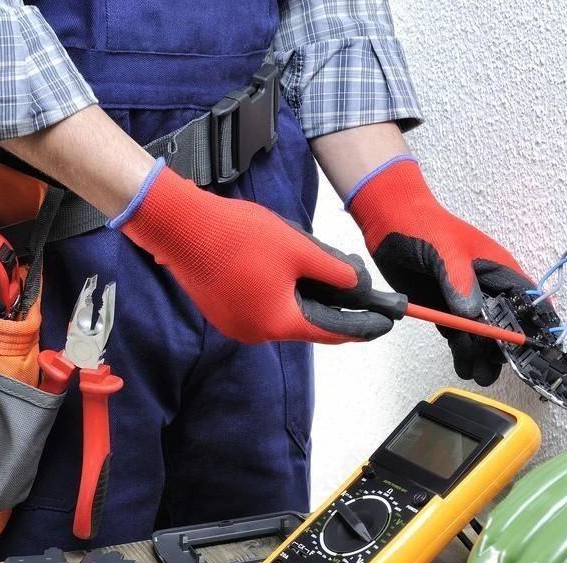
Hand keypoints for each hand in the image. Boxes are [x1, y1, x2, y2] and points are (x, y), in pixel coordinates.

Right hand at [111, 159, 398, 344]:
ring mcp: (235, 324)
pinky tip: (286, 270)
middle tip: (358, 290)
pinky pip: (261, 306)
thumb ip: (334, 271)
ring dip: (304, 296)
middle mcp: (255, 332)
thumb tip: (357, 284)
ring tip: (321, 270)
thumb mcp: (299, 250)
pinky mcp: (222, 310)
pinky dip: (279, 293)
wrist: (182, 226)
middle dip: (332, 305)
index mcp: (277, 323)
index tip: (384, 324)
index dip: (362, 325)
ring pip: (282, 313)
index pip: (331, 331)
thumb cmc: (236, 236)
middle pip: (306, 322)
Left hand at [347, 155, 546, 384]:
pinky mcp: (441, 307)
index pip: (526, 299)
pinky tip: (463, 366)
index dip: (536, 324)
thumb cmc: (423, 225)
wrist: (387, 222)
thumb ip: (460, 282)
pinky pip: (456, 333)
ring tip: (478, 375)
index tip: (539, 350)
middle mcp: (484, 286)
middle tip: (495, 369)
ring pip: (479, 333)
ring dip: (481, 354)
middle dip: (503, 348)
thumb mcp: (445, 251)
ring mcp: (462, 299)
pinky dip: (460, 350)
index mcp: (496, 268)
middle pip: (504, 323)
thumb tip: (472, 315)